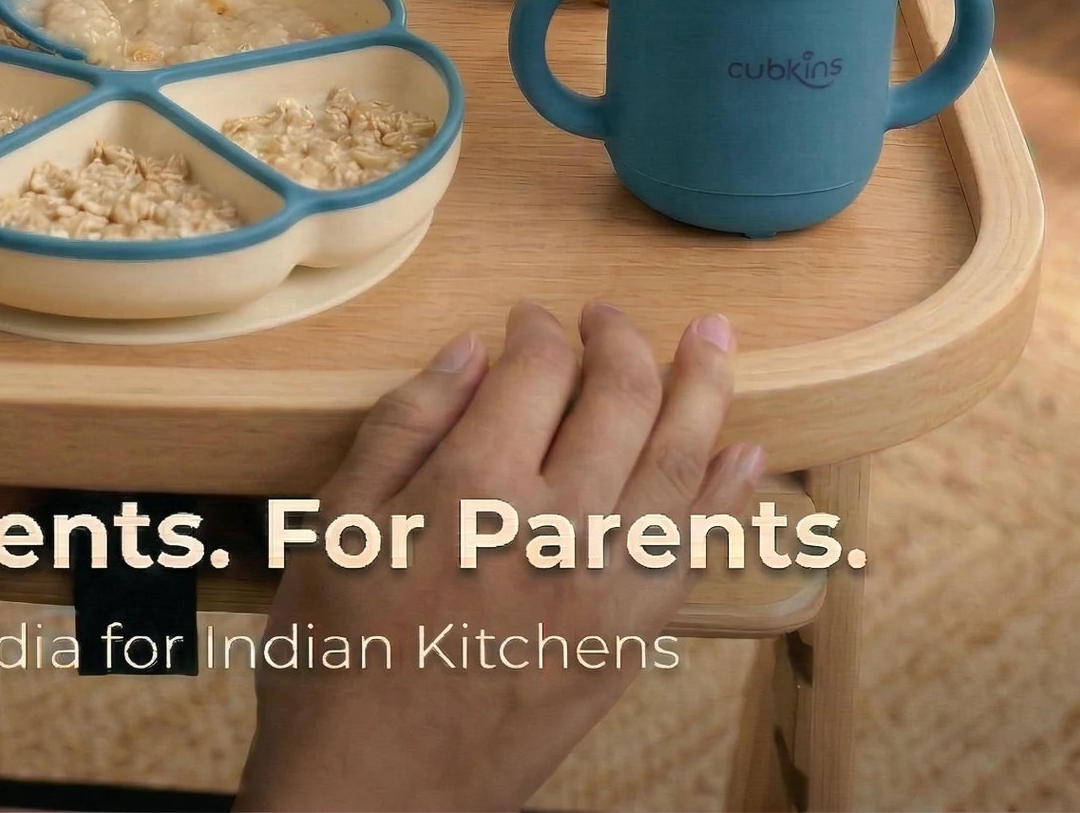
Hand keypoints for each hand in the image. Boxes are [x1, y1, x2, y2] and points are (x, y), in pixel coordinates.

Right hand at [236, 302, 761, 812]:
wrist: (376, 794)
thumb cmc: (335, 656)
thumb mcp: (335, 523)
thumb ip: (406, 424)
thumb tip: (470, 350)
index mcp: (472, 489)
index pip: (535, 367)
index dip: (537, 328)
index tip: (527, 319)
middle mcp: (555, 529)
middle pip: (622, 398)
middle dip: (622, 338)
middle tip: (607, 314)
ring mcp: (604, 588)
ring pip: (681, 462)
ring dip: (705, 387)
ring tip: (716, 337)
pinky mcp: (629, 640)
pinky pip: (696, 548)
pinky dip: (727, 493)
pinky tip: (744, 451)